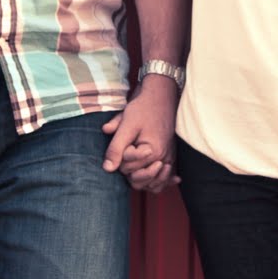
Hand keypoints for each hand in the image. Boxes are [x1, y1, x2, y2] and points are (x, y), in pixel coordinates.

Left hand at [101, 76, 179, 193]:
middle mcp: (162, 158)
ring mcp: (167, 158)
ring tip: (133, 169)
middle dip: (128, 168)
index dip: (120, 157)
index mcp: (152, 152)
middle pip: (138, 178)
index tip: (124, 140)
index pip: (127, 168)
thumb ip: (116, 148)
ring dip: (142, 180)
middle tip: (127, 150)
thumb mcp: (126, 126)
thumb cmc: (143, 108)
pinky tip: (157, 180)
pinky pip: (164, 177)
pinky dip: (159, 180)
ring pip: (152, 183)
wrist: (161, 95)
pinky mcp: (170, 156)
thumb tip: (107, 169)